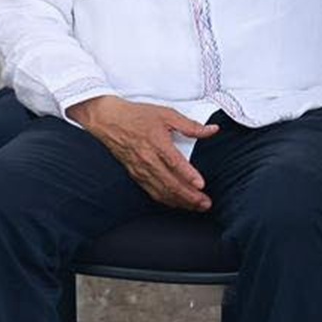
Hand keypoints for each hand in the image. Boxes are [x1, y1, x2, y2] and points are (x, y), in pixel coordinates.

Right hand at [71, 95, 220, 210]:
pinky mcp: (136, 175)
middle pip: (169, 182)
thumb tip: (212, 130)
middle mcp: (148, 159)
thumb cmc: (137, 116)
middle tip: (205, 203)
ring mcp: (141, 169)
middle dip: (189, 196)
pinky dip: (166, 200)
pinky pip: (152, 191)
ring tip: (196, 206)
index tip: (201, 184)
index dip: (188, 175)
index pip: (174, 162)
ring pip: (162, 191)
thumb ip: (190, 126)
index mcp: (157, 142)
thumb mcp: (167, 114)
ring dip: (180, 201)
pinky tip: (178, 203)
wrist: (109, 120)